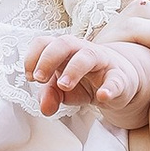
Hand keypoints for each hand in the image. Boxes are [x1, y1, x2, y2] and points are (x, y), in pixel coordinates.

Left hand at [21, 32, 149, 122]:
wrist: (120, 83)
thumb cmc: (85, 81)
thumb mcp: (63, 90)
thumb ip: (50, 95)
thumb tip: (44, 108)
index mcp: (64, 52)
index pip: (44, 42)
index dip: (33, 56)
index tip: (29, 76)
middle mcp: (81, 51)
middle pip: (64, 43)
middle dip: (48, 58)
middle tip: (40, 78)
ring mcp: (102, 62)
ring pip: (88, 56)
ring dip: (73, 69)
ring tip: (64, 85)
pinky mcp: (119, 78)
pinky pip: (115, 80)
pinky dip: (109, 88)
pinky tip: (102, 97)